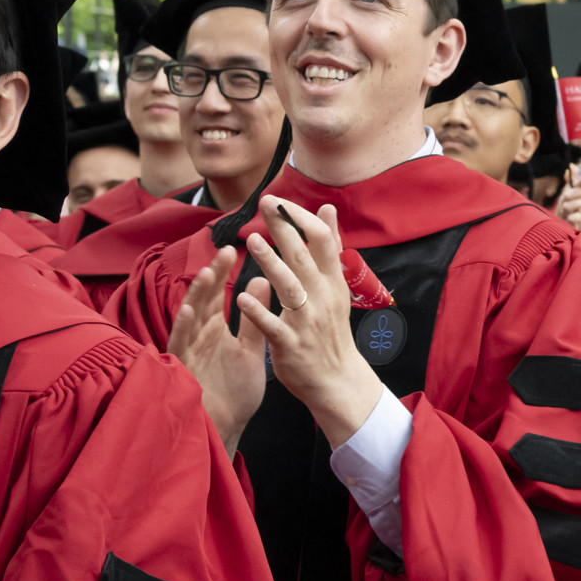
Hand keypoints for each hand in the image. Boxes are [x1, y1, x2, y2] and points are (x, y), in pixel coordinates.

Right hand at [168, 246, 269, 451]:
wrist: (226, 428)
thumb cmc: (235, 391)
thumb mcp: (250, 350)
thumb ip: (254, 318)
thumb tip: (262, 280)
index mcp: (214, 330)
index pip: (217, 294)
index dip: (223, 272)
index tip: (232, 249)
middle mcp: (199, 336)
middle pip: (203, 300)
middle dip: (212, 276)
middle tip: (223, 251)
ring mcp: (190, 352)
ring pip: (190, 320)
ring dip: (196, 298)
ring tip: (206, 274)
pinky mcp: (185, 370)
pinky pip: (182, 347)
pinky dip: (184, 329)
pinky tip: (189, 313)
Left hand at [238, 198, 381, 445]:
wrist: (337, 380)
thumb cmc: (329, 330)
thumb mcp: (335, 287)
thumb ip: (328, 248)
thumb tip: (327, 209)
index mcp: (331, 282)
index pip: (322, 240)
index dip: (301, 218)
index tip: (279, 201)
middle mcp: (321, 298)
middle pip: (303, 256)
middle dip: (284, 228)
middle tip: (264, 204)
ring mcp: (306, 322)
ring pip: (289, 287)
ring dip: (271, 263)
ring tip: (252, 242)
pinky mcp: (290, 345)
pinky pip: (273, 326)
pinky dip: (258, 312)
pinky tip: (242, 297)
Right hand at [556, 180, 580, 234]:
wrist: (575, 228)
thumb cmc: (576, 210)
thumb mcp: (579, 196)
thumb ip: (577, 183)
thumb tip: (573, 166)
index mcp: (566, 195)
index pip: (571, 186)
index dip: (578, 182)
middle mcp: (562, 203)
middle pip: (567, 195)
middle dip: (579, 192)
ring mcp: (563, 213)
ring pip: (567, 206)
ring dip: (579, 203)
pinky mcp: (566, 223)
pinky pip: (571, 218)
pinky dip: (577, 216)